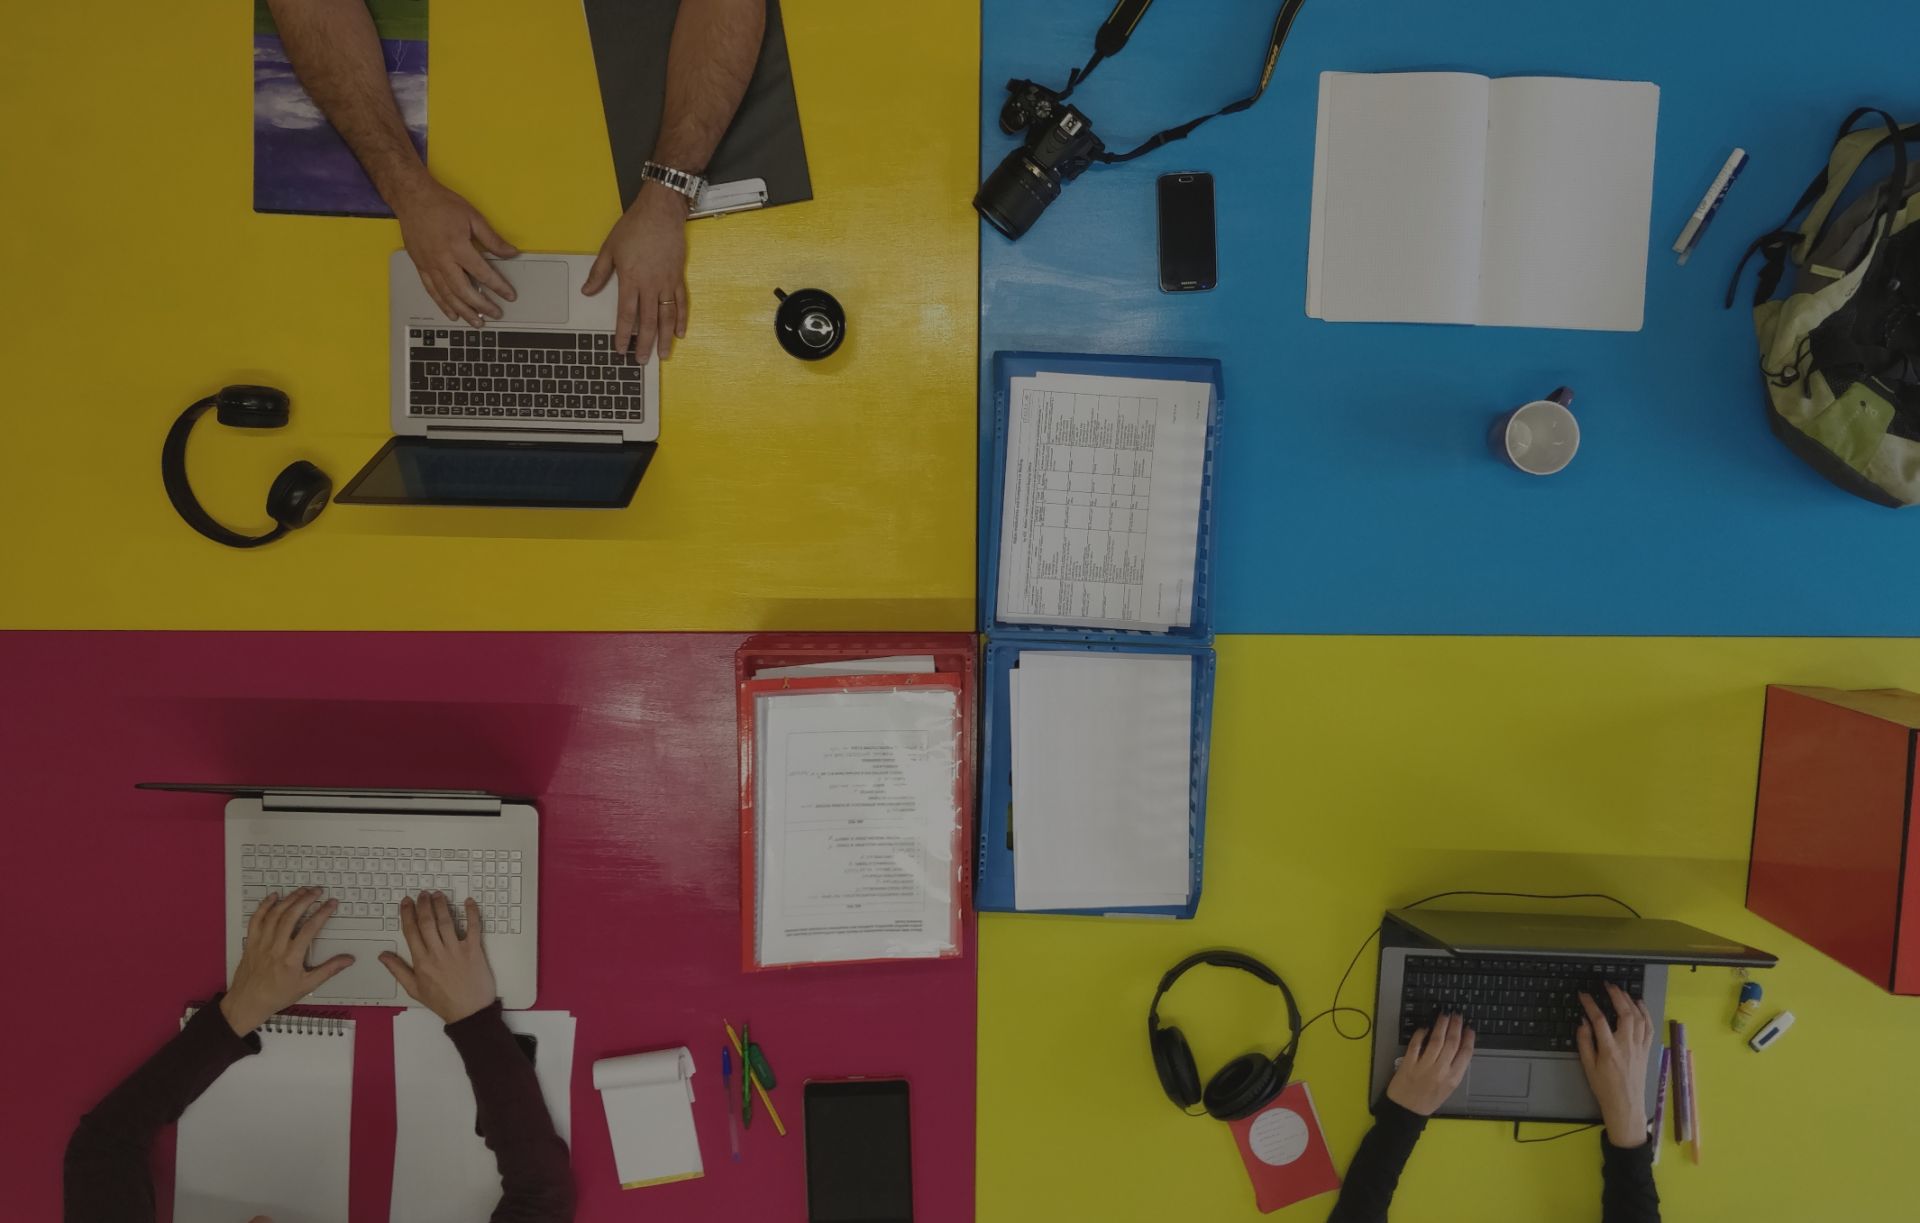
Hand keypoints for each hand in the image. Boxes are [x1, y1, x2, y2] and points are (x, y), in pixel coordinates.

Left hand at [219, 887, 353, 1036]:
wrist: (247, 1003)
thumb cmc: (278, 995)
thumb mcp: (307, 985)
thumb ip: (329, 970)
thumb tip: (349, 959)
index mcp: (291, 958)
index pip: (309, 929)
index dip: (322, 913)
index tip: (331, 903)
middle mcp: (275, 947)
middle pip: (291, 916)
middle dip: (306, 900)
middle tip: (317, 890)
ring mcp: (261, 943)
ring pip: (275, 915)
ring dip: (289, 899)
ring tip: (302, 890)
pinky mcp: (251, 942)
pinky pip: (256, 920)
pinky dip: (264, 906)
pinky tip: (274, 897)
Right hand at [379, 892, 496, 1023]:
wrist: (468, 1012)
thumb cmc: (442, 1001)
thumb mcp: (414, 989)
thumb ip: (398, 970)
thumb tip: (382, 955)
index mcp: (421, 961)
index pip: (411, 932)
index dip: (408, 914)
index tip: (406, 902)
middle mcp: (437, 953)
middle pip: (427, 923)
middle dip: (423, 905)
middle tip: (422, 894)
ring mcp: (456, 950)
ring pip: (446, 922)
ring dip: (441, 905)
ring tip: (438, 894)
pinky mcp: (474, 950)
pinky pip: (473, 927)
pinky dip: (471, 913)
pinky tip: (468, 901)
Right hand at [392, 177, 517, 326]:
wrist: (412, 197)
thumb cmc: (441, 204)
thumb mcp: (473, 217)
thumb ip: (492, 239)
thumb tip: (510, 253)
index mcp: (457, 246)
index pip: (482, 273)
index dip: (498, 286)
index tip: (509, 295)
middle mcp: (442, 259)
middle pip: (464, 290)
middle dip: (481, 305)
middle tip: (495, 314)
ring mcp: (429, 264)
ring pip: (447, 295)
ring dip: (463, 311)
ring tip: (476, 323)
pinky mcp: (419, 265)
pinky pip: (432, 290)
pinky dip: (443, 304)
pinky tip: (452, 314)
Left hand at [583, 183, 688, 361]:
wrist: (661, 212)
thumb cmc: (635, 227)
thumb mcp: (610, 248)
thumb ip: (599, 273)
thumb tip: (587, 291)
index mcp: (631, 280)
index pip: (626, 315)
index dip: (623, 335)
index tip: (620, 349)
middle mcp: (650, 285)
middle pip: (647, 322)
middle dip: (644, 344)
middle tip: (641, 360)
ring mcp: (666, 283)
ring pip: (666, 317)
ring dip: (664, 338)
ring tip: (663, 354)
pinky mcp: (677, 277)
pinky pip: (681, 303)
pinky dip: (680, 319)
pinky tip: (679, 332)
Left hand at [1385, 1011, 1474, 1115]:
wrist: (1406, 1111)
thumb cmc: (1428, 1101)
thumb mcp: (1448, 1089)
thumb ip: (1453, 1070)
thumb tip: (1458, 1050)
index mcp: (1453, 1079)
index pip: (1465, 1055)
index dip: (1468, 1039)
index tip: (1470, 1029)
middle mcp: (1440, 1071)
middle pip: (1451, 1043)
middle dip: (1455, 1027)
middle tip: (1457, 1015)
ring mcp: (1424, 1066)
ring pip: (1435, 1041)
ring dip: (1440, 1026)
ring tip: (1444, 1016)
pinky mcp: (1409, 1063)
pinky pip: (1416, 1044)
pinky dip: (1420, 1034)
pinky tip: (1424, 1028)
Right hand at [1576, 983, 1655, 1147]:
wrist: (1625, 1105)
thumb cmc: (1604, 1088)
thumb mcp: (1588, 1066)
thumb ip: (1585, 1042)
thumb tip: (1583, 1022)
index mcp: (1609, 1050)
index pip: (1599, 1019)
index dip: (1590, 1004)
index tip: (1583, 995)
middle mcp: (1627, 1045)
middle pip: (1625, 1013)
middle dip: (1616, 995)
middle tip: (1607, 985)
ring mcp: (1639, 1047)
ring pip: (1639, 1018)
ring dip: (1631, 1001)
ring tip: (1622, 992)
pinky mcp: (1646, 1050)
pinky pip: (1649, 1028)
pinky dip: (1645, 1013)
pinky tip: (1639, 1005)